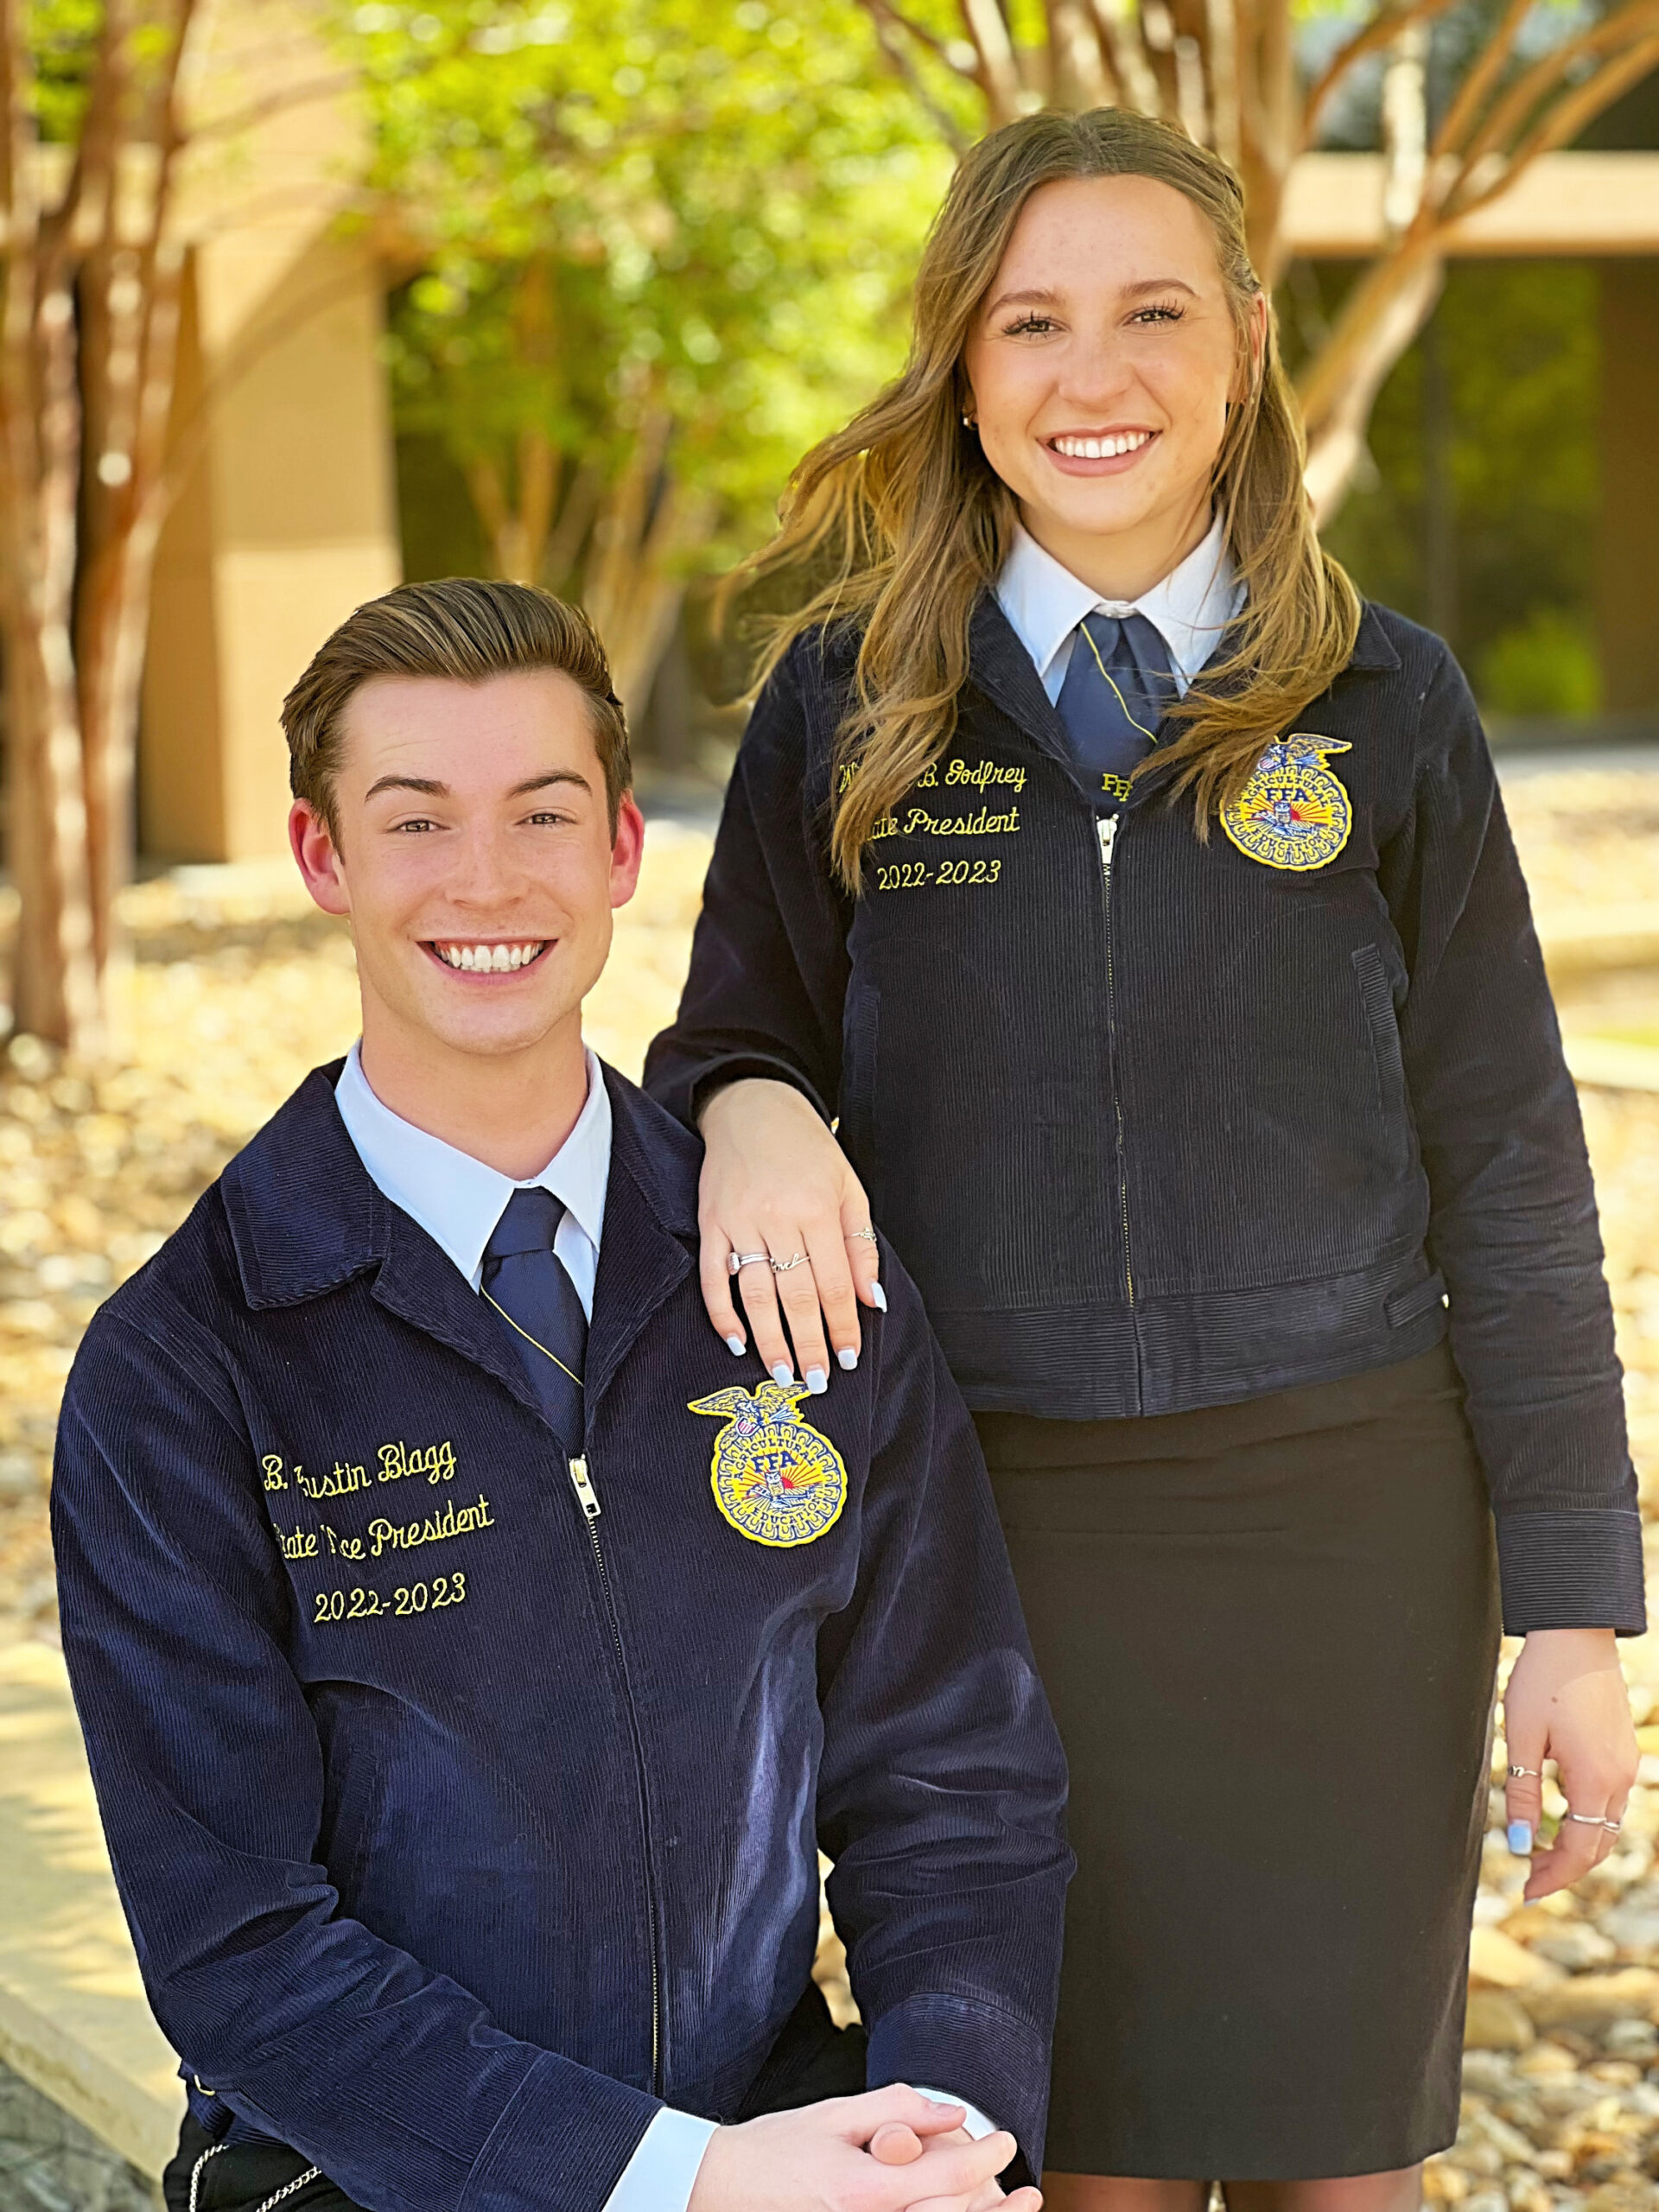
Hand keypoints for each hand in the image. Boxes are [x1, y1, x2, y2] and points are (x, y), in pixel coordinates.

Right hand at [685, 2086, 1037, 2211]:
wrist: (720, 2192)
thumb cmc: (775, 2149)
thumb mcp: (835, 2114)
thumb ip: (895, 2110)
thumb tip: (952, 2114)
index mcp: (859, 2191)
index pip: (944, 2180)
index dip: (985, 2159)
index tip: (1007, 2141)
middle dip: (995, 2210)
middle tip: (1025, 2192)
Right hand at [697, 1079, 882, 1389]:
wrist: (752, 1109)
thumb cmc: (807, 1150)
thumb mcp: (848, 1188)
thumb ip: (860, 1246)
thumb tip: (871, 1300)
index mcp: (817, 1209)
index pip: (834, 1283)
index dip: (842, 1326)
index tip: (849, 1358)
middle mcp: (778, 1218)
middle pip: (797, 1296)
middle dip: (809, 1343)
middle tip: (817, 1381)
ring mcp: (739, 1222)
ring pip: (756, 1294)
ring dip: (770, 1339)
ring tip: (783, 1373)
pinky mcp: (710, 1223)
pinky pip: (713, 1278)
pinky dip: (722, 1314)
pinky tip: (737, 1342)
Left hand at [1504, 1628, 1638, 1901]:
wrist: (1576, 1635)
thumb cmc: (1543, 1680)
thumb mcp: (1521, 1737)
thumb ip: (1524, 1794)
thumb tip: (1522, 1843)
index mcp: (1596, 1780)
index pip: (1580, 1851)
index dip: (1554, 1876)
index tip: (1527, 1891)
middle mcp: (1620, 1778)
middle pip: (1598, 1845)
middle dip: (1566, 1868)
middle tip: (1530, 1880)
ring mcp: (1626, 1764)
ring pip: (1607, 1826)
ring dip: (1578, 1846)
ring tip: (1540, 1853)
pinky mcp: (1623, 1751)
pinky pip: (1610, 1802)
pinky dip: (1588, 1821)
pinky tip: (1561, 1818)